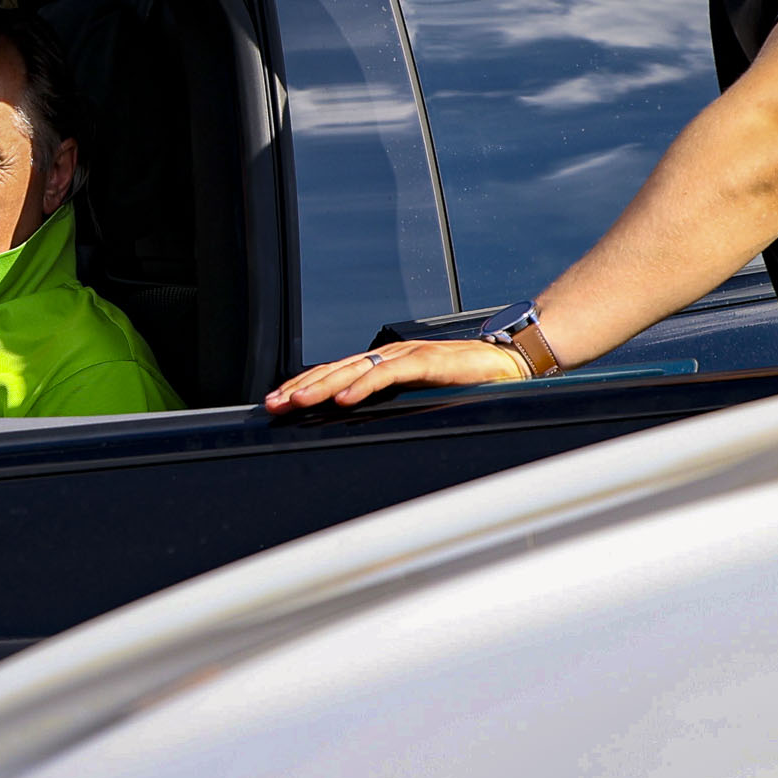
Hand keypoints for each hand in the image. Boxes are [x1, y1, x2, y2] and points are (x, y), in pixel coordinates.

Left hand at [263, 338, 527, 413]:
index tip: (274, 403)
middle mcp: (387, 356)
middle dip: (300, 388)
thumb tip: (353, 421)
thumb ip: (388, 401)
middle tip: (272, 404)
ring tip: (297, 402)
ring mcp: (406, 356)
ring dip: (323, 387)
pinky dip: (364, 386)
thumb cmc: (461, 380)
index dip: (302, 386)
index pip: (332, 373)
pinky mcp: (427, 361)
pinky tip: (344, 399)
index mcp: (382, 365)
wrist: (505, 362)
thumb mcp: (416, 394)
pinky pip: (389, 373)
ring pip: (354, 370)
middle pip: (334, 370)